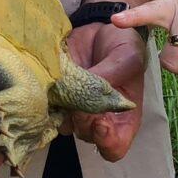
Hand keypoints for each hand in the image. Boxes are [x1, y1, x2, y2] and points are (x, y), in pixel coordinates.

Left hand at [62, 19, 146, 161]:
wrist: (100, 30)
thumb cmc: (123, 47)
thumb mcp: (127, 57)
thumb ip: (111, 76)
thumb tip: (88, 93)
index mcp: (123, 118)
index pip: (114, 147)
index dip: (107, 142)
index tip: (100, 124)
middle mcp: (98, 119)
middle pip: (87, 136)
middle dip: (83, 119)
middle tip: (81, 95)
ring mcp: (76, 109)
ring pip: (65, 125)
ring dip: (64, 108)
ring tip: (67, 84)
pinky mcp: (58, 96)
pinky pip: (49, 108)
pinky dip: (49, 98)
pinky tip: (54, 81)